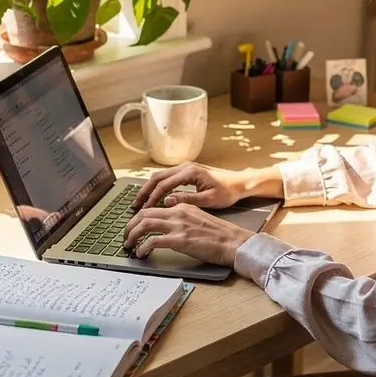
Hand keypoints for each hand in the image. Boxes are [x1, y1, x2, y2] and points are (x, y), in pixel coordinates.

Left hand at [123, 202, 248, 267]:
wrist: (233, 242)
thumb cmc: (220, 234)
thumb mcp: (199, 216)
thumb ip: (183, 214)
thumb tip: (169, 212)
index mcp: (183, 206)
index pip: (153, 208)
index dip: (139, 218)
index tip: (134, 227)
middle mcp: (178, 212)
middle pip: (144, 214)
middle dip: (130, 225)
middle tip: (125, 237)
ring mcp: (178, 225)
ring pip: (144, 225)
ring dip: (132, 235)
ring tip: (128, 245)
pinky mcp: (180, 240)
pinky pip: (153, 241)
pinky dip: (143, 247)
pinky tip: (141, 253)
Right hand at [132, 162, 280, 212]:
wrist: (241, 183)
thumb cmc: (228, 191)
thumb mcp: (209, 199)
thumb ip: (188, 200)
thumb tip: (167, 201)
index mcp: (189, 172)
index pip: (164, 185)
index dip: (152, 197)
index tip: (143, 209)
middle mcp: (185, 167)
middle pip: (157, 178)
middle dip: (144, 192)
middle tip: (134, 205)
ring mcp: (185, 168)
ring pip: (160, 177)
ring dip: (149, 189)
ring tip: (140, 203)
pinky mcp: (187, 172)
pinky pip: (167, 179)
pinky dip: (157, 187)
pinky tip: (153, 198)